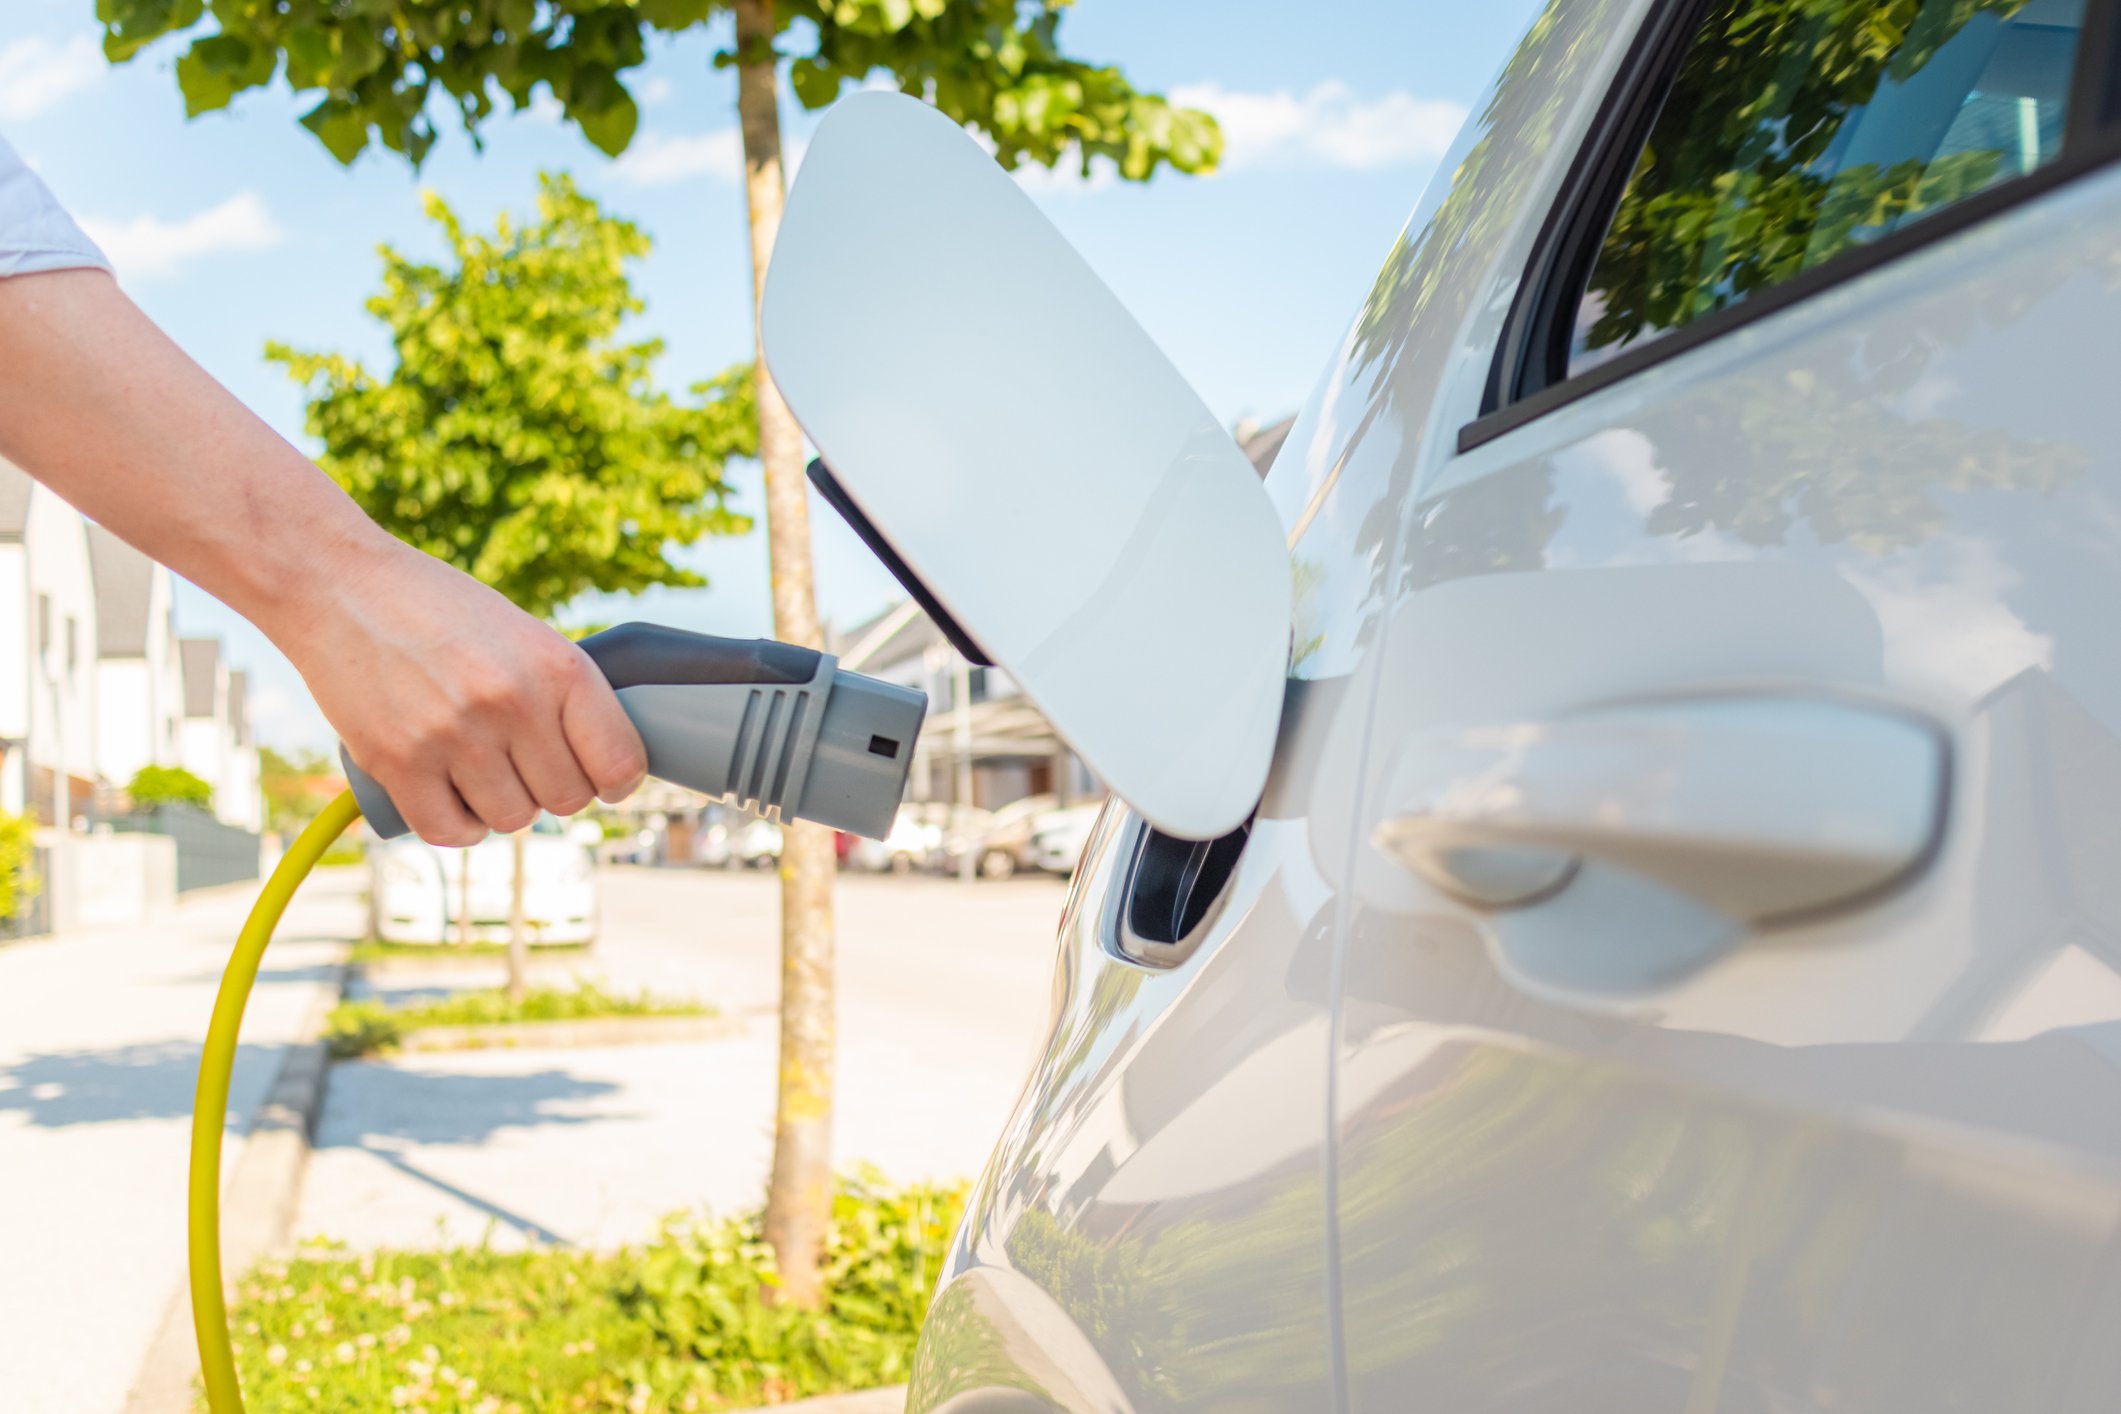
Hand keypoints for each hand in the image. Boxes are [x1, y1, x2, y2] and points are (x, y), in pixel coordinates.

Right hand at [274, 536, 645, 845]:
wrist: (339, 585)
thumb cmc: (439, 609)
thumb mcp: (523, 633)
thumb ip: (562, 693)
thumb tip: (605, 764)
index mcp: (557, 666)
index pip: (620, 762)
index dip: (617, 782)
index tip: (602, 780)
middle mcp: (512, 702)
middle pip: (567, 800)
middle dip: (552, 790)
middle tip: (525, 764)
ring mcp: (454, 735)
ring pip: (512, 819)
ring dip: (501, 805)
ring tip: (480, 767)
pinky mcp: (398, 763)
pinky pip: (450, 831)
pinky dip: (457, 824)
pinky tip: (451, 795)